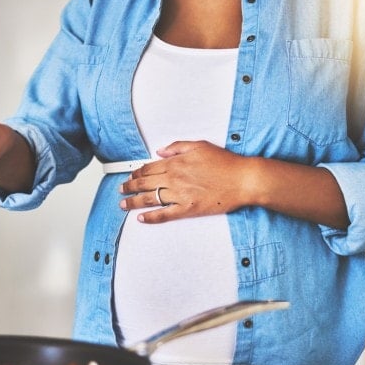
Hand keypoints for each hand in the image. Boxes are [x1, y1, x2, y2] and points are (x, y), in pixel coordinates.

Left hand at [118, 140, 255, 223]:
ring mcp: (180, 195)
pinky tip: (141, 218)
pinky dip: (150, 217)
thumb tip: (161, 151)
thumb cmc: (225, 163)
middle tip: (121, 189)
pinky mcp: (187, 209)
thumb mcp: (200, 146)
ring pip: (149, 199)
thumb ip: (177, 147)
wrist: (242, 180)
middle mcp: (174, 179)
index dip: (136, 173)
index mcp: (176, 163)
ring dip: (133, 202)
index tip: (130, 175)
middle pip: (144, 183)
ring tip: (123, 204)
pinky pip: (164, 215)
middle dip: (129, 187)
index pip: (149, 168)